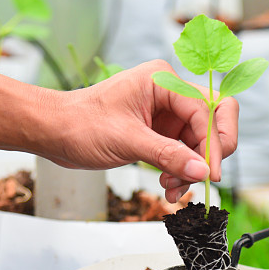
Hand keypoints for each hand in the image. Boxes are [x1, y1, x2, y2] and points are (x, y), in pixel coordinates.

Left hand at [44, 60, 239, 202]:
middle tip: (202, 179)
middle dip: (209, 153)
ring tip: (172, 188)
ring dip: (192, 168)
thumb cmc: (80, 124)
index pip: (206, 111)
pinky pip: (185, 153)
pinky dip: (181, 172)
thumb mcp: (127, 140)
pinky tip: (168, 186)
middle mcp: (170, 93)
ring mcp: (167, 113)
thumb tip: (202, 171)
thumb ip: (168, 155)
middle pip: (214, 121)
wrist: (54, 132)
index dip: (212, 144)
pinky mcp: (161, 132)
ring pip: (201, 142)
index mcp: (163, 81)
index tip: (210, 174)